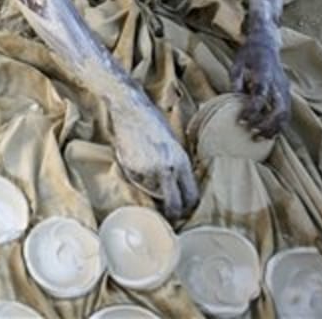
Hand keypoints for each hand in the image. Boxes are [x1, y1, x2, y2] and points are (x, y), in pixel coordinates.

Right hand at [112, 105, 198, 220]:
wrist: (130, 108)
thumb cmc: (153, 122)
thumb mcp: (174, 143)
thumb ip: (178, 165)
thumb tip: (180, 188)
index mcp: (181, 161)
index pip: (191, 197)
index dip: (188, 206)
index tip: (184, 208)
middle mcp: (166, 168)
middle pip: (175, 205)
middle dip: (174, 212)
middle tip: (171, 213)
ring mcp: (147, 170)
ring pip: (153, 195)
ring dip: (152, 192)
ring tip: (149, 174)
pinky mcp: (131, 169)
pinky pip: (138, 184)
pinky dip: (138, 180)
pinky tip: (136, 163)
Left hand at [231, 36, 290, 138]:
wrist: (266, 44)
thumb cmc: (248, 54)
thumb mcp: (237, 63)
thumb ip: (236, 80)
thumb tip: (232, 99)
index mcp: (265, 73)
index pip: (261, 94)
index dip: (252, 109)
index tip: (241, 120)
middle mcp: (278, 82)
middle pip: (279, 108)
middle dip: (266, 124)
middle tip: (251, 132)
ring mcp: (285, 88)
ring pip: (286, 114)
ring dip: (273, 128)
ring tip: (258, 138)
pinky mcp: (286, 93)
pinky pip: (286, 113)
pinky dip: (278, 125)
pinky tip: (267, 134)